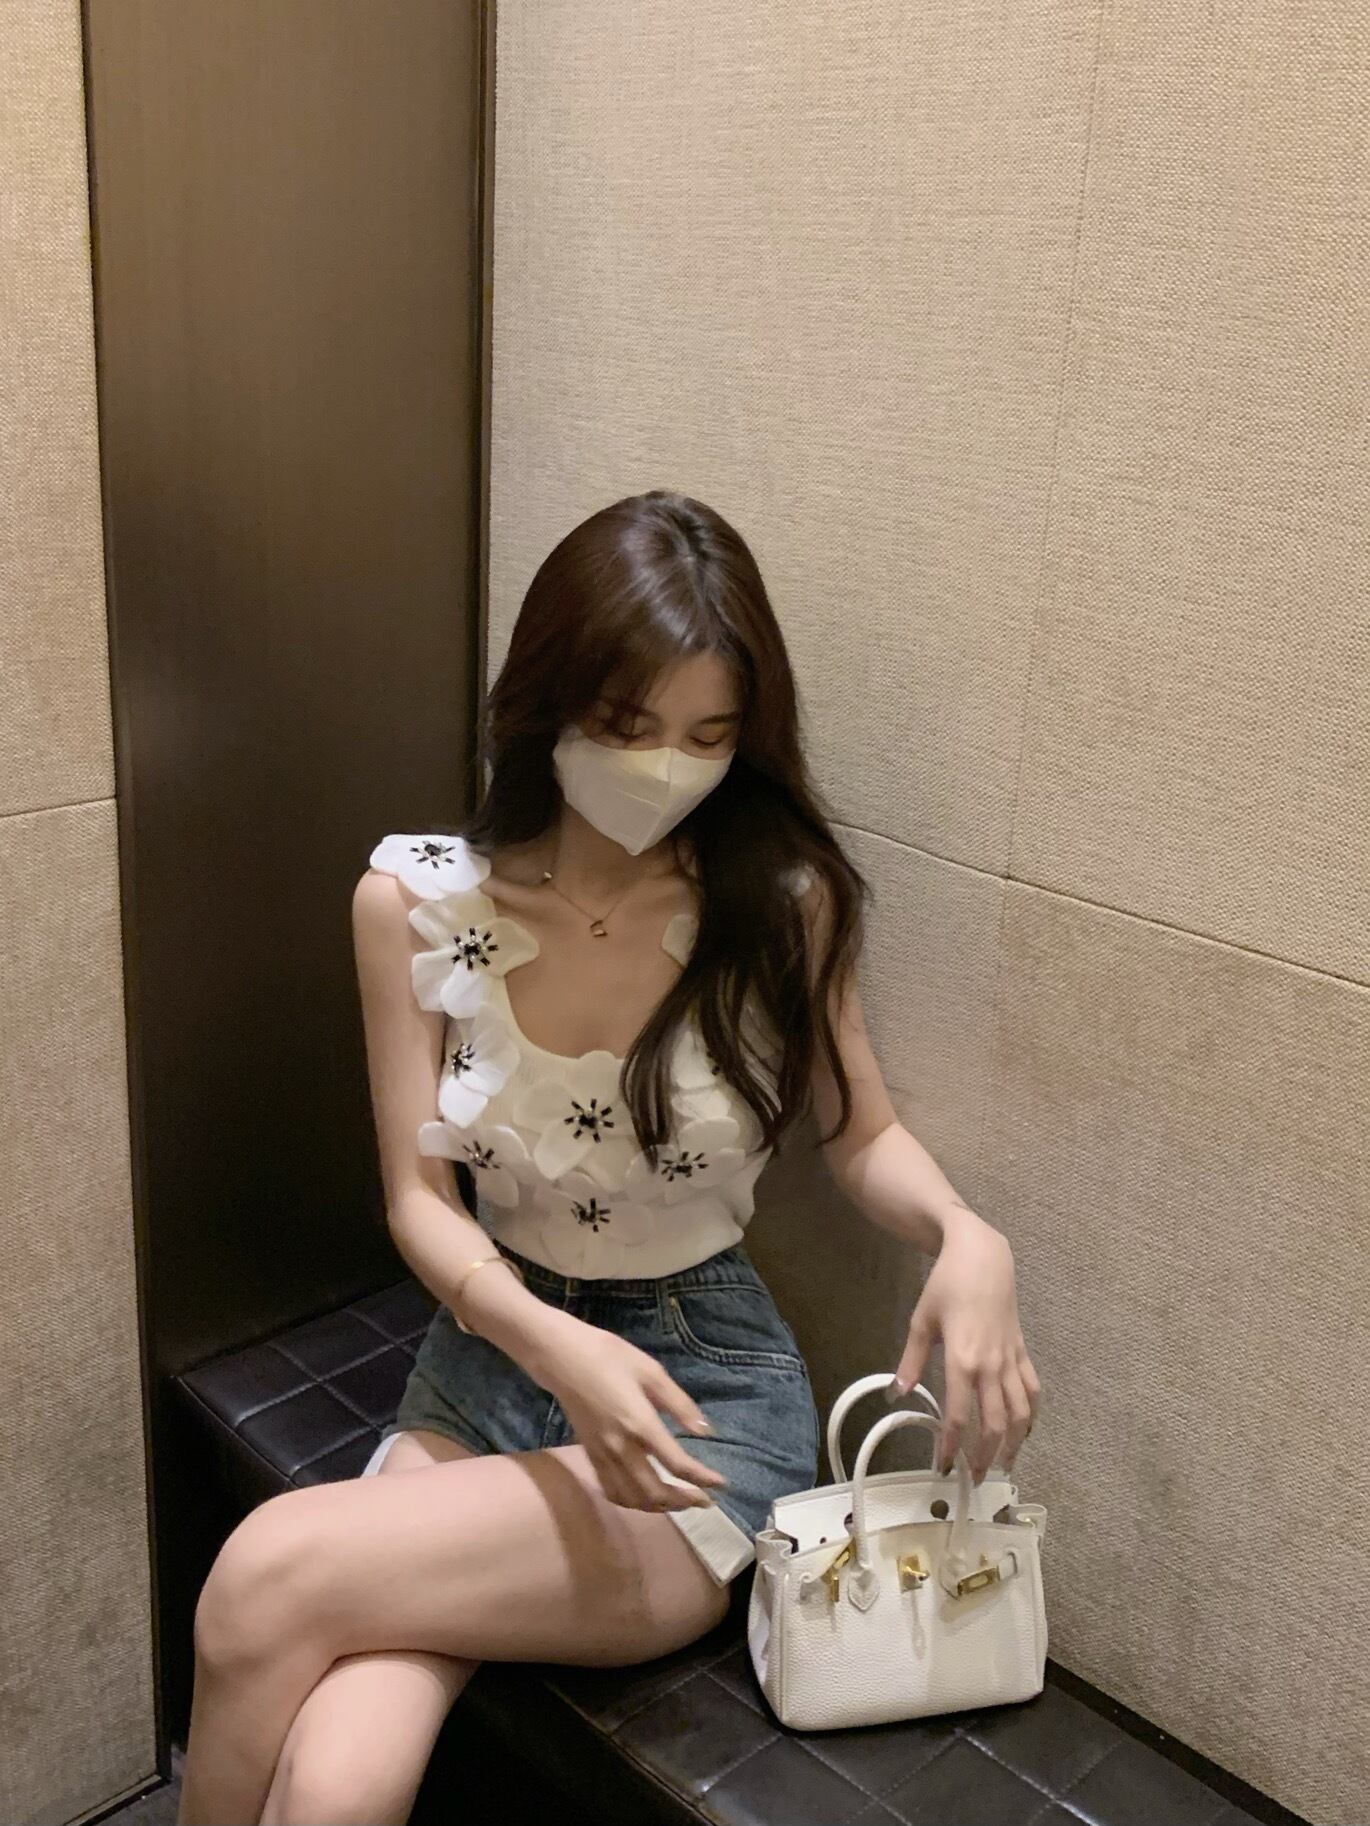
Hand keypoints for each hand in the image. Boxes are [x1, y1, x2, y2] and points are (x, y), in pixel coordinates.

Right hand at [529, 1311, 728, 1512]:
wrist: (562, 1358)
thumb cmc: (609, 1356)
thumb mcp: (651, 1371)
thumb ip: (679, 1404)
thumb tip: (705, 1430)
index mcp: (640, 1424)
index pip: (677, 1465)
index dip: (702, 1479)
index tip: (721, 1484)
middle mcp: (621, 1448)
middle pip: (655, 1492)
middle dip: (684, 1501)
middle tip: (705, 1500)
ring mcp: (602, 1454)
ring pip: (632, 1498)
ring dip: (659, 1506)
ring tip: (680, 1502)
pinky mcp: (590, 1454)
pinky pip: (611, 1490)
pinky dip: (631, 1501)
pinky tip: (644, 1497)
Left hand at [892, 1214, 1040, 1482]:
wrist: (982, 1256)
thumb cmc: (947, 1285)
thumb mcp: (921, 1321)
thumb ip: (912, 1360)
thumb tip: (899, 1391)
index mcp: (963, 1361)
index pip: (959, 1416)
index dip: (953, 1445)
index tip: (945, 1466)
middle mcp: (992, 1366)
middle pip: (995, 1423)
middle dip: (986, 1455)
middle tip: (975, 1477)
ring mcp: (1011, 1359)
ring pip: (1021, 1413)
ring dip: (1015, 1443)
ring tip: (1004, 1464)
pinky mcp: (1023, 1350)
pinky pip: (1032, 1389)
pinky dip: (1032, 1414)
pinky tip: (1026, 1430)